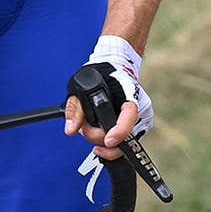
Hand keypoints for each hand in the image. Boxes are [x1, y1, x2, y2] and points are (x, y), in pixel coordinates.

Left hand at [64, 34, 152, 159]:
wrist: (116, 68)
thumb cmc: (101, 75)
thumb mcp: (80, 87)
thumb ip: (75, 109)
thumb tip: (71, 129)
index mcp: (127, 94)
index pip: (129, 117)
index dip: (119, 132)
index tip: (108, 141)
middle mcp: (138, 108)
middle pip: (121, 136)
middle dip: (98, 136)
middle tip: (85, 126)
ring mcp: (140, 120)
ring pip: (121, 143)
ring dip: (102, 139)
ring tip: (91, 126)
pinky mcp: (137, 128)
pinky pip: (123, 143)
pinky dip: (109, 141)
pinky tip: (100, 131)